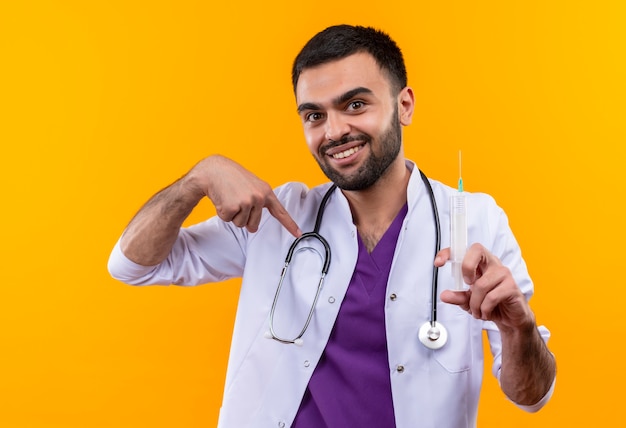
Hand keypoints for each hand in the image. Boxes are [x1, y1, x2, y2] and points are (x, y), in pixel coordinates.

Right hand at [185, 155, 301, 236]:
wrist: (213, 170)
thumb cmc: (232, 178)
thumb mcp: (251, 186)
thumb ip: (257, 205)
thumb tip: (253, 228)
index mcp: (266, 192)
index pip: (280, 212)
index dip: (290, 224)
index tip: (298, 234)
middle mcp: (259, 197)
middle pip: (253, 225)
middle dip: (243, 217)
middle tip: (236, 199)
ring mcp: (246, 202)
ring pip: (240, 224)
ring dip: (232, 215)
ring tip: (230, 197)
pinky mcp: (233, 207)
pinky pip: (228, 220)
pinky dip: (223, 212)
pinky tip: (223, 199)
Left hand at [434, 243, 534, 332]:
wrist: (511, 318)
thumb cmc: (492, 304)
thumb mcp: (469, 301)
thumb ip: (457, 297)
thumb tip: (445, 295)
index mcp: (481, 263)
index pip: (465, 250)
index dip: (449, 252)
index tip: (439, 262)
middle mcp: (493, 264)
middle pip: (477, 250)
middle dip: (466, 267)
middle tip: (467, 284)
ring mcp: (504, 274)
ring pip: (481, 284)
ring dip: (475, 303)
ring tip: (477, 311)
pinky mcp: (511, 287)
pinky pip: (491, 297)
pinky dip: (484, 309)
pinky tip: (485, 312)